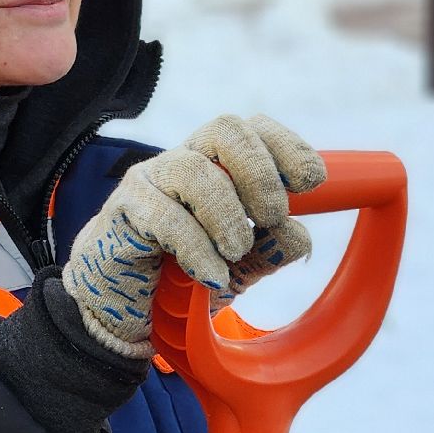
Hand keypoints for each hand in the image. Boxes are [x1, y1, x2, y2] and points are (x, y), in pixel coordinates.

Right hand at [60, 114, 325, 357]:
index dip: (286, 145)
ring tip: (237, 250)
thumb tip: (298, 235)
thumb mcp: (240, 267)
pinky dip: (198, 249)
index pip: (253, 129)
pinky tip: (212, 275)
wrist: (121, 302)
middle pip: (226, 129)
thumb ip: (270, 251)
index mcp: (218, 164)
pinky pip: (165, 216)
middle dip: (260, 173)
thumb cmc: (182, 271)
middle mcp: (185, 160)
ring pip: (195, 170)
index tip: (312, 181)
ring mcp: (151, 179)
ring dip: (228, 214)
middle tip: (273, 216)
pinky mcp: (125, 208)